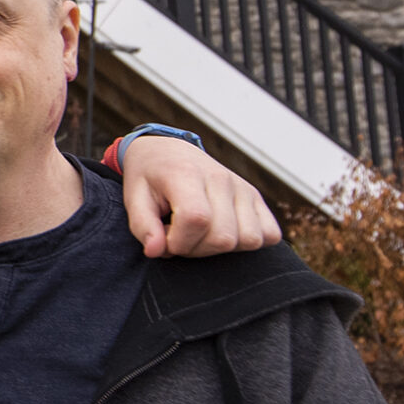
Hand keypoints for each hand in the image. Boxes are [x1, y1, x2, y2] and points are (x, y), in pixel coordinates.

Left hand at [121, 135, 282, 257]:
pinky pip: (270, 235)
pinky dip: (248, 242)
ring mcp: (242, 188)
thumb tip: (156, 251)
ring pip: (249, 239)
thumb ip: (142, 226)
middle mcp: (221, 178)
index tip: (163, 237)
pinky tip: (222, 232)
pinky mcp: (256, 197)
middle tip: (178, 235)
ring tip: (199, 234)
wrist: (168, 152)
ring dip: (221, 248)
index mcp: (187, 174)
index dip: (177, 241)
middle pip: (223, 237)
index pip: (196, 220)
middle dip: (195, 249)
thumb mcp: (133, 198)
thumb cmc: (149, 179)